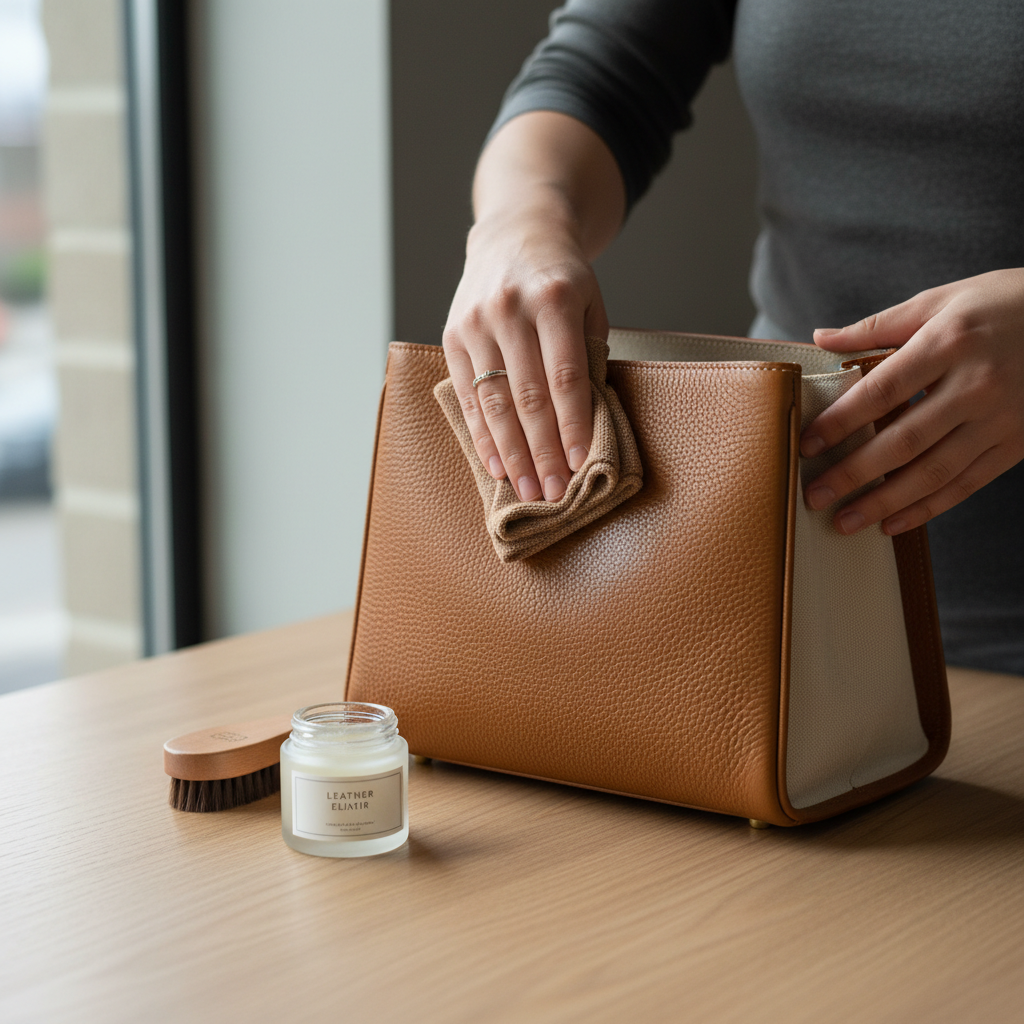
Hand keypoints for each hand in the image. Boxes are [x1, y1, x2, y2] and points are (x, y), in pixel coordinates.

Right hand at [442, 213, 605, 502]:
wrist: (516, 234)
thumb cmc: (562, 279)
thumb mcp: (589, 304)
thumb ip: (588, 356)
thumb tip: (586, 425)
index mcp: (554, 298)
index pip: (565, 376)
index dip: (573, 424)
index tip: (581, 463)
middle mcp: (510, 308)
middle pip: (528, 396)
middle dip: (543, 450)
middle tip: (555, 491)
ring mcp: (476, 322)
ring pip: (495, 401)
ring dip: (512, 453)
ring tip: (528, 489)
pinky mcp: (452, 334)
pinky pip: (468, 396)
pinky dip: (483, 436)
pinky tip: (497, 466)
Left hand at [801, 268, 1023, 534]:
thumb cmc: (1003, 303)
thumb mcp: (942, 300)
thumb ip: (878, 326)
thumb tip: (821, 339)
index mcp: (950, 342)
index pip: (883, 389)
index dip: (842, 421)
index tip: (807, 444)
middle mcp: (977, 384)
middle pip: (904, 440)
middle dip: (853, 473)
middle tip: (814, 496)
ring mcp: (1001, 419)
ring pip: (934, 472)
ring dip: (885, 502)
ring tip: (845, 521)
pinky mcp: (1018, 444)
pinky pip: (967, 484)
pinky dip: (928, 508)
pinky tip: (893, 523)